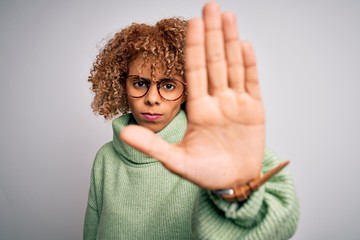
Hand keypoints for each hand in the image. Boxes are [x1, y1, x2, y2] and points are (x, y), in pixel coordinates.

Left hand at [121, 2, 264, 189]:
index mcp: (198, 109)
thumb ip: (152, 145)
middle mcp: (217, 101)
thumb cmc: (206, 174)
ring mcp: (236, 103)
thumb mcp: (176, 161)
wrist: (233, 183)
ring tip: (227, 17)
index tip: (191, 23)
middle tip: (210, 6)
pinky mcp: (254, 110)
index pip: (194, 71)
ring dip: (230, 41)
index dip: (193, 47)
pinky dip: (248, 65)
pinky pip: (251, 83)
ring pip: (232, 66)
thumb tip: (123, 132)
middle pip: (214, 62)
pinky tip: (244, 46)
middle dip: (212, 34)